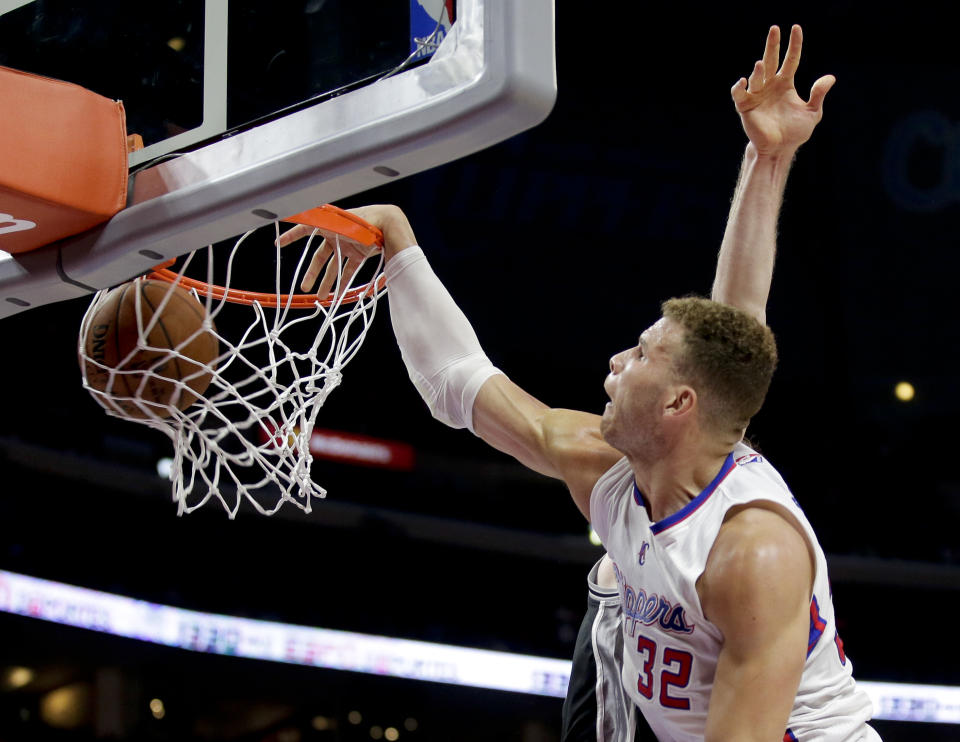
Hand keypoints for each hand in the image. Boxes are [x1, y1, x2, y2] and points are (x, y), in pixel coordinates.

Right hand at [277, 205, 416, 293]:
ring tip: (320, 296)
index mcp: (330, 225)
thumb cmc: (367, 220)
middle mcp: (337, 235)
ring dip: (327, 281)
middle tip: (304, 287)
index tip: (279, 244)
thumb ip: (323, 224)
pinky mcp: (359, 253)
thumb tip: (301, 219)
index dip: (292, 236)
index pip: (306, 229)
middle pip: (320, 257)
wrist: (389, 224)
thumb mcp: (342, 223)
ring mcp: (348, 245)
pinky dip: (344, 281)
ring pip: (334, 266)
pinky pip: (348, 269)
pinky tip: (339, 294)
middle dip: (312, 272)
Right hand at [731, 25, 834, 156]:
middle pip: (771, 60)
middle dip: (773, 45)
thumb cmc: (795, 132)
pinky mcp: (746, 107)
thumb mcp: (812, 112)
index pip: (791, 60)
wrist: (779, 149)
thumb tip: (830, 78)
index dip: (794, 45)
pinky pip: (739, 94)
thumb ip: (818, 95)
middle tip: (774, 29)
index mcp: (785, 84)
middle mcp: (770, 86)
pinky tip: (743, 82)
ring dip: (758, 71)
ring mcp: (757, 95)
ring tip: (760, 64)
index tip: (796, 29)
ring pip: (757, 77)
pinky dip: (739, 88)